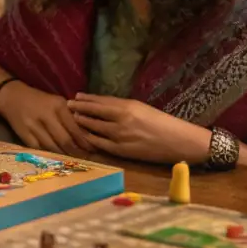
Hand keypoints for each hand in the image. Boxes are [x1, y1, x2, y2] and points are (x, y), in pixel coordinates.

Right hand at [2, 84, 92, 155]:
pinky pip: (42, 150)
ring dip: (65, 156)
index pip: (75, 128)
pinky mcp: (25, 136)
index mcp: (58, 106)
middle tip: (86, 158)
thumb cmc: (40, 101)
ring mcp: (34, 127)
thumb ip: (71, 116)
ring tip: (74, 160)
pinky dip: (51, 155)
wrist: (12, 98)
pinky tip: (58, 158)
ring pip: (54, 148)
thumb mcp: (57, 102)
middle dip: (77, 152)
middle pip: (65, 141)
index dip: (85, 141)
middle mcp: (46, 116)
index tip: (94, 149)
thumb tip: (88, 134)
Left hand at [68, 94, 211, 164]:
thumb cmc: (162, 122)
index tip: (76, 96)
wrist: (178, 141)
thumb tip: (104, 105)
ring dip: (83, 122)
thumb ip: (123, 107)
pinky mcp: (122, 151)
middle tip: (68, 105)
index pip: (101, 101)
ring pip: (95, 128)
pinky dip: (91, 138)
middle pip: (94, 113)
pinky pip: (101, 144)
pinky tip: (84, 136)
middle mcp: (121, 120)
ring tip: (74, 118)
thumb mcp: (142, 108)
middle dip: (80, 109)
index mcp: (128, 106)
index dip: (87, 99)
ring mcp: (121, 136)